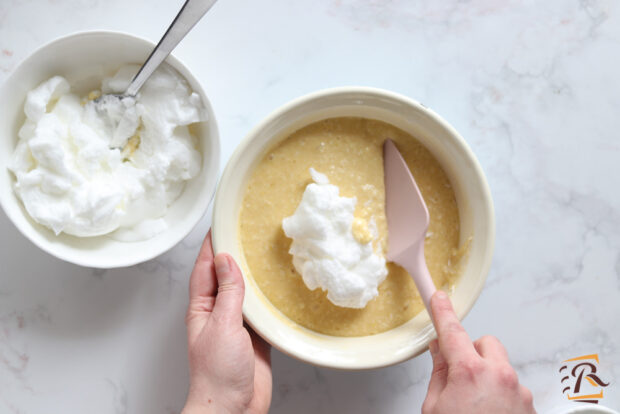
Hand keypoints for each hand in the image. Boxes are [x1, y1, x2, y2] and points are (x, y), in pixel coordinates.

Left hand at [183, 231, 271, 413]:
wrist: (232, 409)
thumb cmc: (217, 374)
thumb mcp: (222, 325)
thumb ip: (228, 292)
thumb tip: (227, 261)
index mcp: (202, 308)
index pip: (206, 268)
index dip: (213, 245)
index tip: (221, 223)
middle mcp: (218, 313)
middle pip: (226, 276)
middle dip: (234, 255)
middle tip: (247, 232)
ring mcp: (237, 324)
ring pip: (245, 292)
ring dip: (253, 274)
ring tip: (265, 254)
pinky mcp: (255, 337)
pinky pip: (262, 311)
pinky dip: (268, 298)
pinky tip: (278, 289)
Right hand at [422, 291, 535, 413]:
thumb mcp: (434, 408)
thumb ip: (440, 374)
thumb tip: (439, 352)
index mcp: (468, 372)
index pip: (452, 330)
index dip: (443, 311)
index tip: (440, 298)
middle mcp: (498, 376)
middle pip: (486, 343)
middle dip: (472, 351)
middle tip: (459, 371)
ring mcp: (517, 391)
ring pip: (501, 367)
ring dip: (488, 376)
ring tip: (475, 404)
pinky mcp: (529, 406)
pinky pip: (513, 387)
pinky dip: (501, 395)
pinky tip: (489, 413)